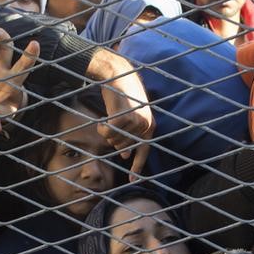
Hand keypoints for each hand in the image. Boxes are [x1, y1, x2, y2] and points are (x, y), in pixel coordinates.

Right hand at [86, 49, 153, 181]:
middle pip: (122, 146)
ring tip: (109, 117)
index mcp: (150, 126)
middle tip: (110, 124)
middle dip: (113, 139)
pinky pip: (108, 133)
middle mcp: (146, 125)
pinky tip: (103, 119)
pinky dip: (102, 128)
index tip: (132, 180)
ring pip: (114, 140)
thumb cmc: (122, 95)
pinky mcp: (125, 117)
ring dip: (107, 132)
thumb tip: (124, 154)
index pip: (144, 151)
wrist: (118, 74)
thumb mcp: (130, 116)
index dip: (137, 165)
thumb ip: (129, 135)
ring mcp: (137, 122)